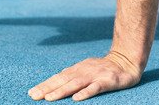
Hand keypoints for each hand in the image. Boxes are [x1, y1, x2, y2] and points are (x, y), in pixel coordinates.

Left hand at [28, 51, 142, 100]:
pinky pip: (96, 88)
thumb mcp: (86, 68)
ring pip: (76, 84)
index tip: (31, 92)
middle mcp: (84, 71)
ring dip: (62, 91)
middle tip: (33, 96)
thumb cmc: (104, 67)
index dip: (45, 85)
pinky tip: (77, 98)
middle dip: (47, 88)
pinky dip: (86, 92)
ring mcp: (96, 75)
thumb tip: (56, 78)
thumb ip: (73, 74)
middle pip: (63, 80)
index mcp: (78, 69)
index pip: (58, 77)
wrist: (127, 60)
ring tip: (49, 98)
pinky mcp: (108, 81)